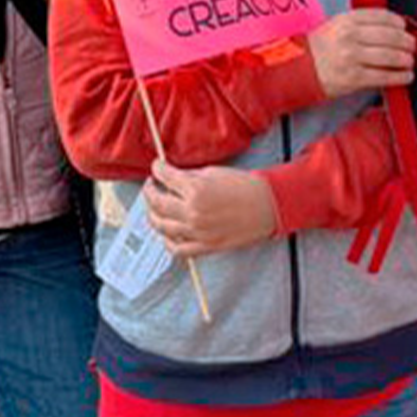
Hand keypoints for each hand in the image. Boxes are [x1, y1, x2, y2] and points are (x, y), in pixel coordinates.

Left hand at [144, 158, 277, 257]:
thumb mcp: (213, 172)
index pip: (164, 177)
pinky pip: (177, 249)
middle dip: (149, 191)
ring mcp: (197, 232)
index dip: (156, 169)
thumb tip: (170, 178)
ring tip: (154, 208)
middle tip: (151, 186)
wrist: (268, 205)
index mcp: (195, 190)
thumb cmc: (245, 186)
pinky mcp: (206, 246)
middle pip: (156, 202)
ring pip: (161, 226)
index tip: (156, 168)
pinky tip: (167, 232)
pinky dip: (167, 241)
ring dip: (152, 214)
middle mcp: (193, 212)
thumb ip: (188, 177)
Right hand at [306, 9, 416, 98]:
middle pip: (391, 36)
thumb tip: (391, 28)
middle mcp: (349, 36)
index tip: (403, 27)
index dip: (398, 23)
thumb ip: (358, 24)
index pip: (382, 16)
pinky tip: (406, 76)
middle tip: (411, 46)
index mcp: (345, 20)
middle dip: (407, 42)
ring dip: (406, 60)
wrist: (295, 71)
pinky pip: (385, 76)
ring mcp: (352, 57)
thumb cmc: (316, 50)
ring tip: (409, 61)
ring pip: (391, 56)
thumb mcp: (334, 27)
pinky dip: (400, 76)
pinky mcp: (354, 78)